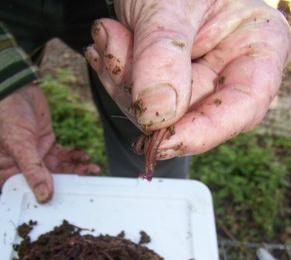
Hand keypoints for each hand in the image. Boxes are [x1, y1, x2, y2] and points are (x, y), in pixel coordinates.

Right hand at [0, 84, 99, 201]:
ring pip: (57, 170)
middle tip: (85, 186)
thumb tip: (44, 196)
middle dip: (66, 183)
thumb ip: (33, 170)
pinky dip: (74, 157)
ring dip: (75, 170)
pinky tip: (85, 158)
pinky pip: (62, 156)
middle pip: (44, 182)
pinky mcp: (46, 145)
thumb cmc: (5, 113)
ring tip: (91, 170)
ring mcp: (34, 155)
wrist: (15, 87)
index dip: (41, 198)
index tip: (62, 202)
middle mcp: (19, 165)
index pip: (23, 191)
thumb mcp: (18, 144)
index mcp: (3, 169)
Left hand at [87, 0, 290, 160]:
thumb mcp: (169, 1)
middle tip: (112, 53)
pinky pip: (140, 101)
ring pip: (159, 114)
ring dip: (122, 82)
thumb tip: (157, 116)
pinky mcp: (167, 85)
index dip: (203, 132)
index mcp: (256, 46)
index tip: (161, 142)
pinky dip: (117, 77)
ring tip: (107, 39)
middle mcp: (229, 70)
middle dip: (143, 95)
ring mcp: (196, 79)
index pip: (243, 106)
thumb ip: (163, 54)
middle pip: (191, 114)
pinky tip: (107, 45)